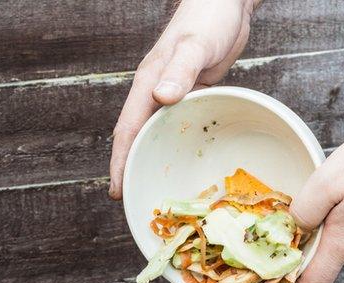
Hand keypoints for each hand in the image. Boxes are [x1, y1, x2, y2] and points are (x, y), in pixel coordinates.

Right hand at [109, 0, 257, 198]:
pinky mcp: (192, 94)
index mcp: (149, 83)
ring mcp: (174, 94)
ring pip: (158, 134)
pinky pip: (180, 125)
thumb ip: (180, 70)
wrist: (226, 2)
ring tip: (156, 190)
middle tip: (135, 202)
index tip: (117, 191)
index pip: (128, 130)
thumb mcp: (195, 45)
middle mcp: (156, 92)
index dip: (120, 162)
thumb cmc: (209, 19)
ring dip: (154, 160)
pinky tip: (186, 161)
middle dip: (131, 169)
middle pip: (138, 138)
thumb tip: (161, 99)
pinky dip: (178, 145)